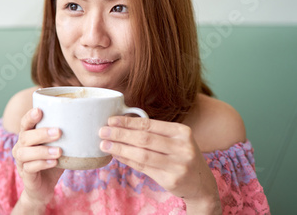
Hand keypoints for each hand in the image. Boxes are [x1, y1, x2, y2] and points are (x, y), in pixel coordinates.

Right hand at [12, 108, 64, 209]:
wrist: (44, 187)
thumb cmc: (52, 162)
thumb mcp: (58, 147)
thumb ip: (64, 137)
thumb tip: (85, 122)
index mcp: (28, 136)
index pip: (25, 123)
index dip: (30, 116)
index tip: (39, 110)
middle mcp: (20, 147)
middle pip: (25, 136)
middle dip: (41, 133)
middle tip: (58, 132)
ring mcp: (21, 162)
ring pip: (24, 153)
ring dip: (42, 151)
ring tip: (58, 151)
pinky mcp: (25, 175)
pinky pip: (30, 168)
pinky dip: (42, 164)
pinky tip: (54, 162)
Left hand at [99, 116, 220, 211]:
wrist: (201, 184)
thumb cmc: (182, 156)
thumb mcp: (175, 140)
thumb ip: (154, 132)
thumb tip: (121, 124)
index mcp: (182, 132)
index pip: (149, 124)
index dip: (128, 122)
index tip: (111, 120)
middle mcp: (182, 147)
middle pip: (144, 139)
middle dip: (120, 134)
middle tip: (102, 131)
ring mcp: (178, 165)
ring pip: (142, 154)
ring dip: (120, 148)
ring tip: (104, 144)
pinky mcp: (171, 180)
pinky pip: (143, 168)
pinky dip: (127, 160)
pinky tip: (117, 155)